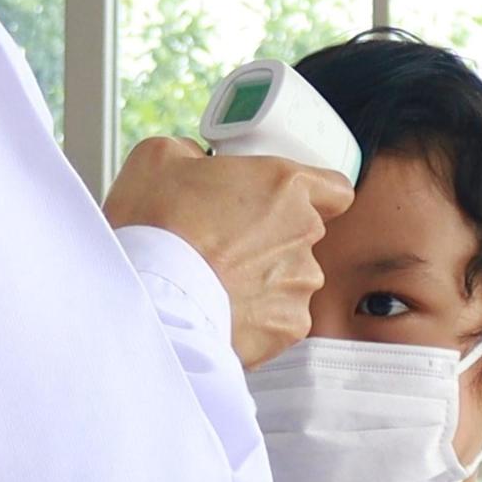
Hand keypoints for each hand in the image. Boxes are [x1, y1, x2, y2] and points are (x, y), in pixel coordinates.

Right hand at [104, 137, 353, 367]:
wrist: (147, 299)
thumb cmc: (152, 228)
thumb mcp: (159, 158)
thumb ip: (192, 152)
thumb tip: (194, 162)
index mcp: (284, 186)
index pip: (333, 188)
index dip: (310, 196)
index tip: (279, 204)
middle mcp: (303, 234)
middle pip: (303, 236)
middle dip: (270, 240)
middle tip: (223, 245)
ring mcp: (299, 284)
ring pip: (290, 281)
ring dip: (261, 282)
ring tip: (214, 285)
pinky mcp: (286, 328)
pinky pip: (277, 321)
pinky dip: (254, 320)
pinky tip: (219, 313)